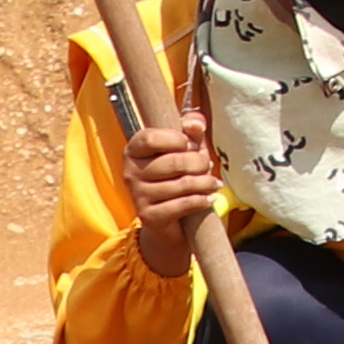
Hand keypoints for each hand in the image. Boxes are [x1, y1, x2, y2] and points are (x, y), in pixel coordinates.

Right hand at [119, 107, 224, 277]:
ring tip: (213, 183)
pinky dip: (201, 200)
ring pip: (181, 184)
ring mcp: (138, 196)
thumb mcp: (186, 148)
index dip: (175, 139)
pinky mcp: (149, 216)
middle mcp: (130, 172)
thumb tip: (196, 123)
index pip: (150, 138)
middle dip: (199, 163)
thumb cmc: (179, 175)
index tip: (189, 144)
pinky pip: (182, 204)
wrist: (172, 219)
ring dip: (205, 183)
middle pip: (172, 162)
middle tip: (207, 166)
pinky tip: (209, 198)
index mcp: (134, 150)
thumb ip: (191, 129)